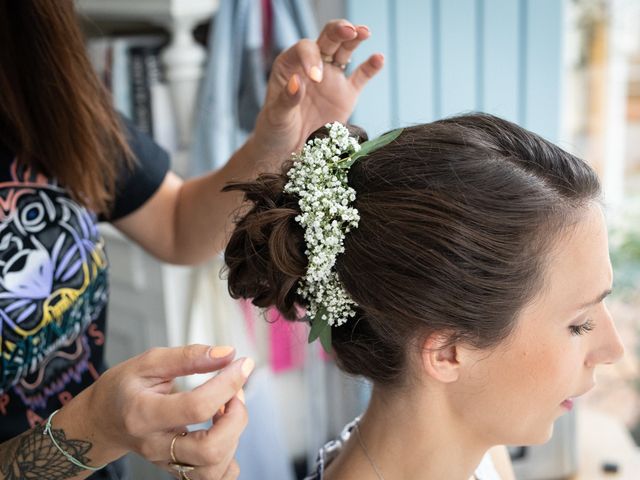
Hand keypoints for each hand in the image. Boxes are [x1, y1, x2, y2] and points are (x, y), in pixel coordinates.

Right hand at [75, 345, 252, 478]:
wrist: (102, 420)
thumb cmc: (124, 388)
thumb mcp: (148, 362)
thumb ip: (188, 356)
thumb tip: (227, 354)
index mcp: (144, 414)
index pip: (196, 407)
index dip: (227, 384)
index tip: (242, 365)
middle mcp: (156, 445)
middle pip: (210, 449)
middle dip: (236, 417)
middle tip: (234, 392)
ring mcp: (167, 462)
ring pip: (214, 469)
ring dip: (234, 436)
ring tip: (227, 409)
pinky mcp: (178, 469)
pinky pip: (215, 478)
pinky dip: (230, 457)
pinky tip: (223, 431)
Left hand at [251, 19, 382, 169]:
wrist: (289, 151)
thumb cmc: (276, 130)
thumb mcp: (276, 117)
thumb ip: (286, 100)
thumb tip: (297, 81)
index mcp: (290, 65)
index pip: (304, 49)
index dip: (311, 58)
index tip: (316, 78)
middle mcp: (312, 65)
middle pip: (327, 40)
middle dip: (337, 31)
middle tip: (348, 30)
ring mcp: (331, 78)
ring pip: (344, 51)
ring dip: (355, 39)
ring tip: (364, 32)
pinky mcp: (346, 94)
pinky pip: (361, 77)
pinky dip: (371, 67)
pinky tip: (379, 58)